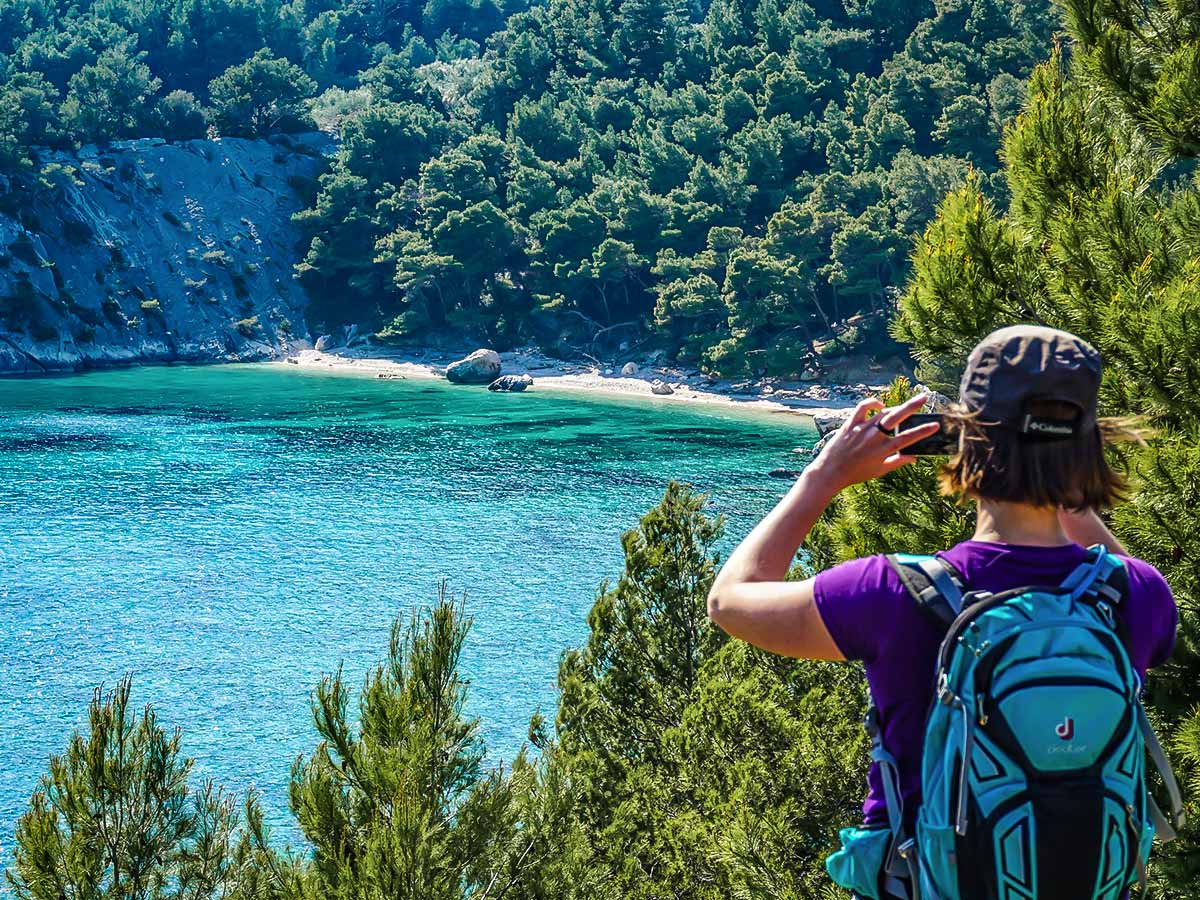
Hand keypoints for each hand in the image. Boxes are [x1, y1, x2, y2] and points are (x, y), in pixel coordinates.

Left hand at [807, 394, 939, 491]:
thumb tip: (914, 458)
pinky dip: (872, 403)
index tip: (936, 425)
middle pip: (897, 417)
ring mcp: (862, 429)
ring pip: (882, 412)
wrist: (830, 472)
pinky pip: (863, 408)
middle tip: (924, 397)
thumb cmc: (855, 474)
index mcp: (884, 450)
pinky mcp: (850, 424)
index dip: (924, 431)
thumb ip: (898, 462)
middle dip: (912, 406)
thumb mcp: (879, 471)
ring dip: (895, 407)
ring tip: (904, 407)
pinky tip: (880, 405)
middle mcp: (874, 437)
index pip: (908, 437)